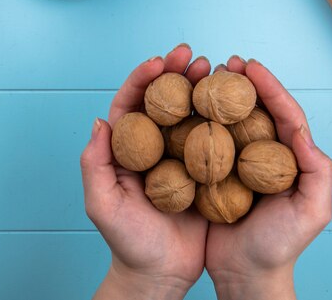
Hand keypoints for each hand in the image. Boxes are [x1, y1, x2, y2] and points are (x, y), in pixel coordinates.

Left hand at [80, 44, 210, 299]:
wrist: (159, 273)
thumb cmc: (127, 242)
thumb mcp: (102, 205)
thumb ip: (94, 164)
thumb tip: (101, 121)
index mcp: (128, 149)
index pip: (133, 104)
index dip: (144, 79)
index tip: (161, 61)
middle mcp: (155, 146)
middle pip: (165, 101)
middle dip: (178, 74)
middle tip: (196, 57)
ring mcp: (181, 157)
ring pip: (192, 114)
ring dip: (202, 90)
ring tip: (218, 70)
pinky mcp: (204, 171)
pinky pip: (214, 139)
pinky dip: (224, 119)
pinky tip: (238, 106)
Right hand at [206, 57, 331, 299]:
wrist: (247, 274)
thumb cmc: (282, 246)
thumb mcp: (312, 211)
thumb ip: (316, 170)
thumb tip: (301, 129)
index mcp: (291, 158)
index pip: (284, 113)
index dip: (269, 86)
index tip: (250, 66)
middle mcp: (266, 155)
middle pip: (257, 110)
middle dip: (243, 83)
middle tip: (226, 62)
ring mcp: (240, 163)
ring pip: (232, 121)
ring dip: (221, 96)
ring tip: (206, 76)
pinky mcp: (217, 174)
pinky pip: (208, 142)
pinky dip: (200, 122)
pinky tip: (187, 109)